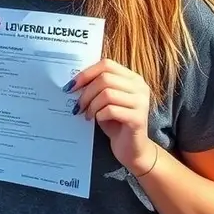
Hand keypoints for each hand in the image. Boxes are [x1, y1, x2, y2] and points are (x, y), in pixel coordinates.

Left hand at [68, 59, 155, 173]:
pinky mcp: (138, 119)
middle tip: (78, 106)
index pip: (106, 64)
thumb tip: (73, 82)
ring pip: (107, 94)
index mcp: (132, 78)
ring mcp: (141, 102)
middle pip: (105, 78)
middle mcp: (140, 87)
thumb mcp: (105, 101)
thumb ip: (97, 87)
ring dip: (91, 105)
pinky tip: (97, 120)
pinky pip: (111, 110)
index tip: (71, 86)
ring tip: (87, 114)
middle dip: (86, 92)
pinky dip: (99, 114)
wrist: (132, 149)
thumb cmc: (116, 123)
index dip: (86, 73)